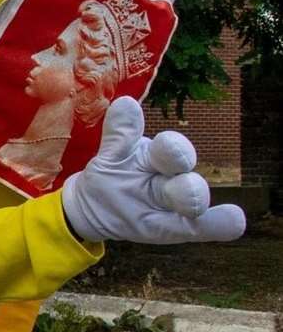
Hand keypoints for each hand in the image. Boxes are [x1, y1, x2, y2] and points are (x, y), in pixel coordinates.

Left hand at [61, 97, 245, 243]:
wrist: (94, 210)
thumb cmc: (111, 178)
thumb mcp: (111, 157)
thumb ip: (120, 135)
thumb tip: (125, 103)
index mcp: (157, 158)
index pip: (173, 151)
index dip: (175, 151)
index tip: (170, 151)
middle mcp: (172, 180)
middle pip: (189, 181)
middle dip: (189, 188)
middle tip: (187, 198)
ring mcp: (174, 206)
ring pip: (195, 203)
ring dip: (199, 204)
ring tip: (197, 210)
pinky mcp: (175, 228)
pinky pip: (203, 228)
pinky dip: (222, 225)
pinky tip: (236, 222)